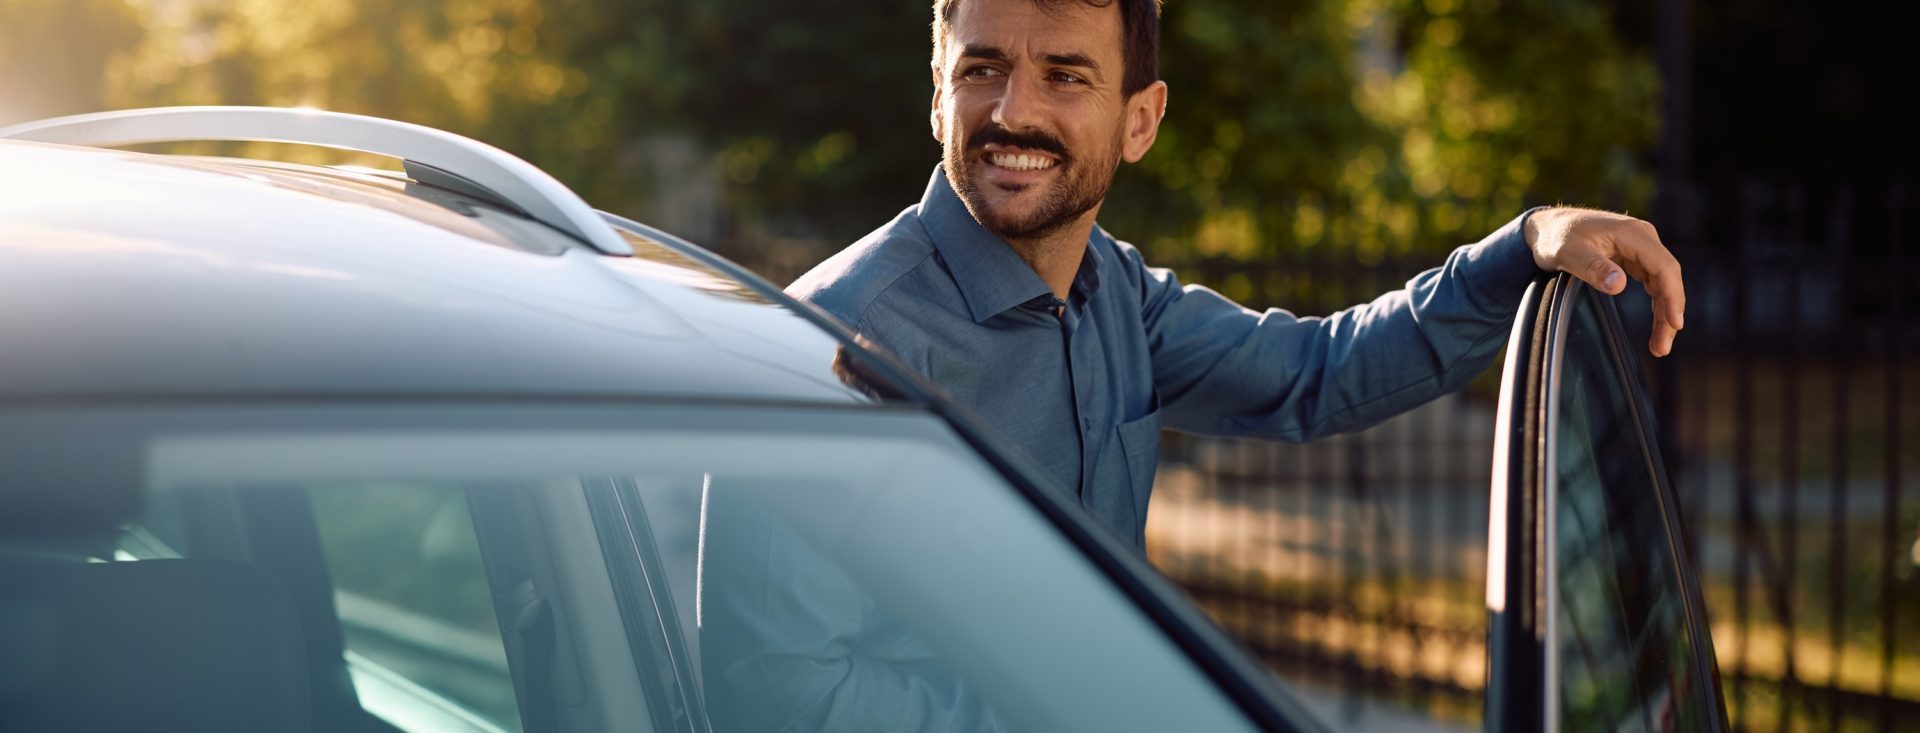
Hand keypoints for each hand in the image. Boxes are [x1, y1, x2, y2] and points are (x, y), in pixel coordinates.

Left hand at [1523, 207, 1685, 356]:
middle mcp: (1642, 238)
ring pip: (1662, 283)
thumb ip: (1593, 268)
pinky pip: (1652, 283)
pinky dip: (1656, 304)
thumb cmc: (1556, 236)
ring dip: (1664, 313)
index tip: (1674, 322)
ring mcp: (1640, 248)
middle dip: (1669, 313)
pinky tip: (1657, 323)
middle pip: (1667, 277)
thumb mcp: (1568, 252)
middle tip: (1662, 347)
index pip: (1664, 266)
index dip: (1672, 296)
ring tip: (1659, 345)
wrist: (1547, 226)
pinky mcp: (1633, 258)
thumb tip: (1619, 285)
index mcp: (1632, 234)